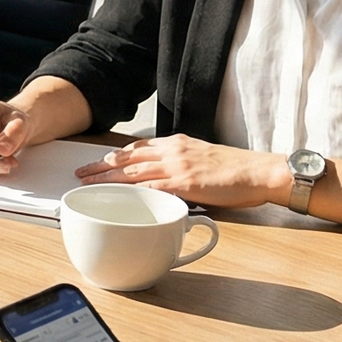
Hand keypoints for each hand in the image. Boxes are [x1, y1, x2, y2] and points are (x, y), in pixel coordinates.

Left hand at [73, 134, 290, 208]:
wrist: (260, 171)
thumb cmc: (236, 170)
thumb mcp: (202, 159)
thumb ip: (180, 166)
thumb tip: (164, 180)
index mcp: (176, 144)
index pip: (137, 148)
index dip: (114, 156)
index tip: (97, 162)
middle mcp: (173, 151)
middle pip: (127, 158)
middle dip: (101, 166)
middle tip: (81, 173)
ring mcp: (178, 166)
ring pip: (133, 171)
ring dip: (108, 178)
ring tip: (89, 184)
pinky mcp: (186, 183)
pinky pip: (153, 187)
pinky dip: (133, 192)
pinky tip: (118, 197)